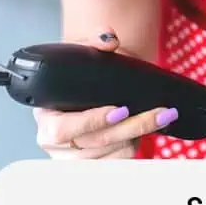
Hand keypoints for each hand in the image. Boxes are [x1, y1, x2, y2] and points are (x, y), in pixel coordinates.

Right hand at [33, 29, 178, 158]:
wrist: (87, 89)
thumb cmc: (81, 74)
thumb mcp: (83, 53)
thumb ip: (95, 40)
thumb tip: (109, 38)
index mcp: (45, 118)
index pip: (62, 130)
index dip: (91, 121)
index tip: (120, 110)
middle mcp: (54, 143)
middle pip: (96, 143)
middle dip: (133, 127)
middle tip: (160, 112)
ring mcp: (73, 159)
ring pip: (111, 154)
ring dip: (138, 136)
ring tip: (160, 117)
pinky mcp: (92, 165)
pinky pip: (117, 163)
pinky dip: (134, 147)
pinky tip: (146, 131)